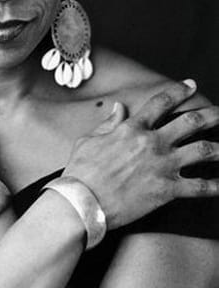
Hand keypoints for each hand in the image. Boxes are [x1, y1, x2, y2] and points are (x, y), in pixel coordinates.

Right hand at [63, 80, 218, 228]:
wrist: (82, 202)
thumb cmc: (81, 172)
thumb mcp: (89, 140)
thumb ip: (108, 123)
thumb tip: (119, 108)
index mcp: (133, 128)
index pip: (162, 103)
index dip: (179, 91)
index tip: (192, 85)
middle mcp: (152, 142)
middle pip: (191, 122)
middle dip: (212, 115)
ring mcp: (163, 165)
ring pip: (203, 150)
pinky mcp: (167, 190)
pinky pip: (199, 187)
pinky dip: (216, 186)